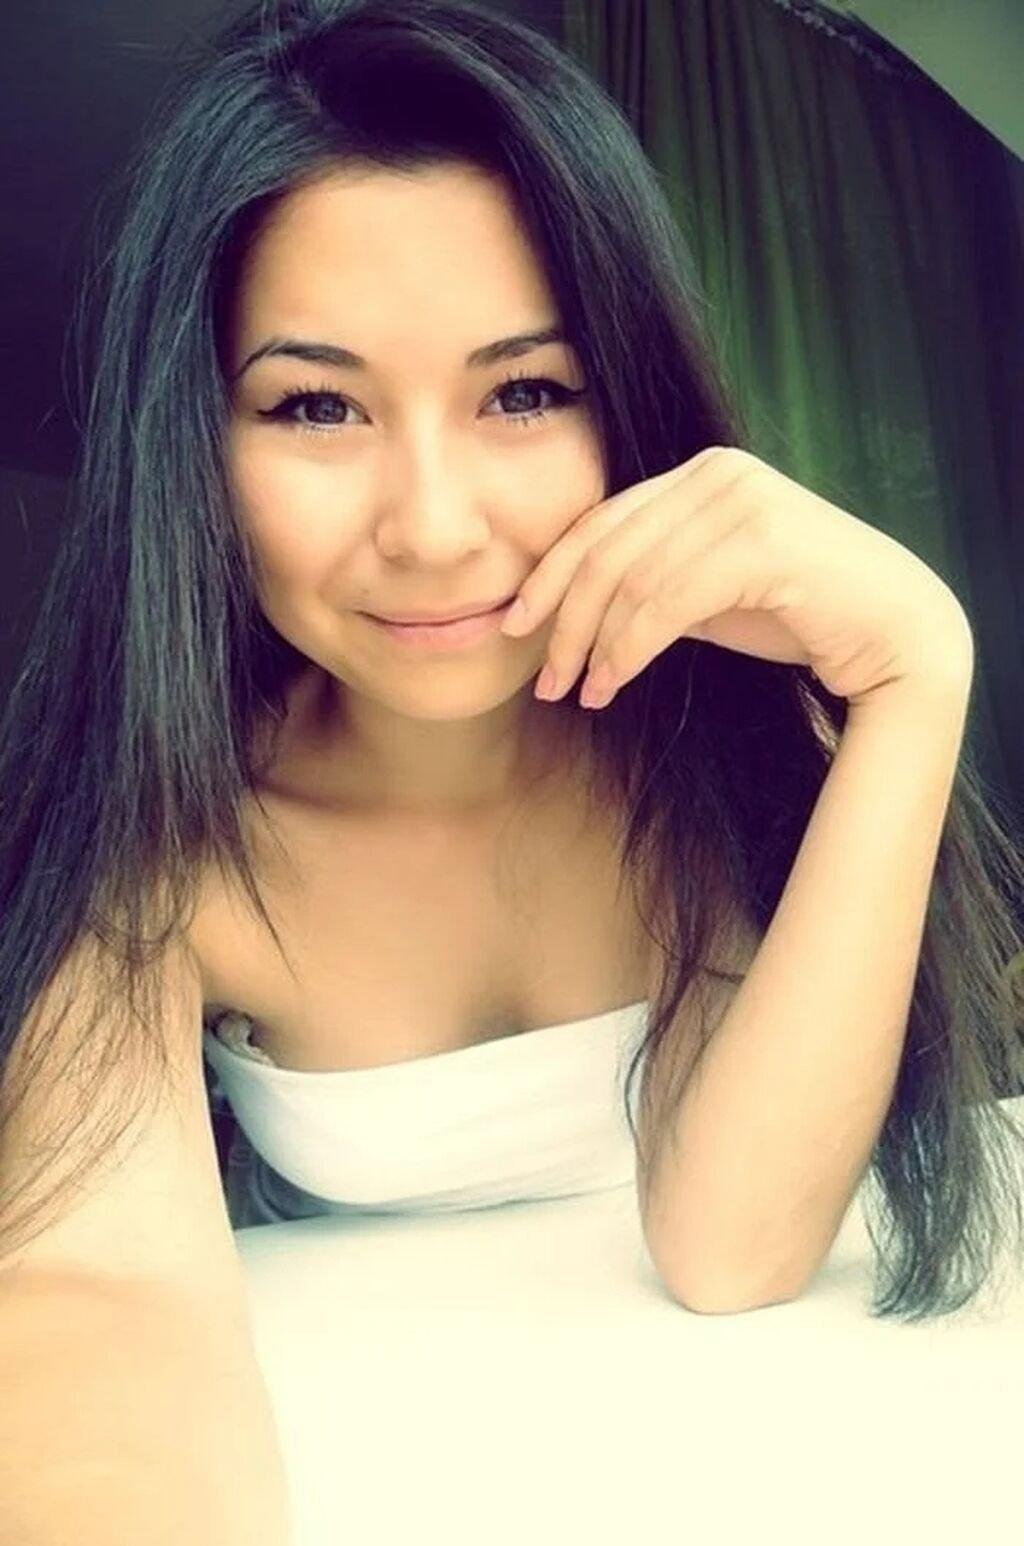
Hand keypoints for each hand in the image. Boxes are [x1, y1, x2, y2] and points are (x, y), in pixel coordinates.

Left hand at [499, 446, 973, 709]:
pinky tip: (611, 687)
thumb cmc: (800, 616)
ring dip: (593, 647)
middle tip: (545, 682)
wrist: (894, 633)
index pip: (601, 522)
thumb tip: (579, 608)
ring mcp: (741, 502)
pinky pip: (666, 603)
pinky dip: (628, 651)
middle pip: (605, 551)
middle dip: (563, 621)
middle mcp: (718, 474)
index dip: (549, 576)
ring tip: (579, 695)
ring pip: (630, 582)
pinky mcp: (762, 542)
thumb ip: (654, 581)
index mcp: (701, 473)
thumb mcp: (708, 592)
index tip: (515, 626)